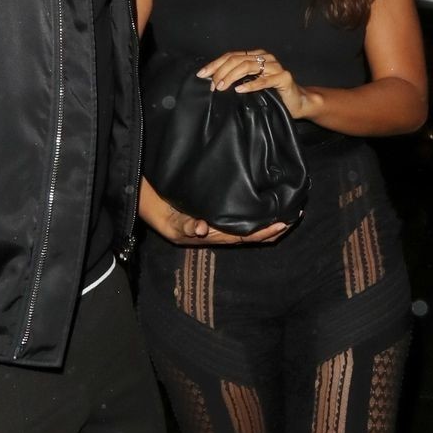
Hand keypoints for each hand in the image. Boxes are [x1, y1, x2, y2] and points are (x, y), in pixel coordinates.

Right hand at [139, 176, 287, 247]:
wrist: (138, 197)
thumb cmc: (152, 207)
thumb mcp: (165, 219)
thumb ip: (183, 225)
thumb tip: (202, 229)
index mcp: (205, 234)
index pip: (240, 235)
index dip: (261, 232)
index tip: (282, 224)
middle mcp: (212, 230)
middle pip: (246, 233)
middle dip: (270, 228)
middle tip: (294, 217)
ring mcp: (211, 222)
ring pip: (243, 226)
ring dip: (264, 222)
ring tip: (286, 214)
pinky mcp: (209, 210)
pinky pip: (234, 217)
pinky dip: (251, 214)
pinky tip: (263, 208)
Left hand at [197, 49, 315, 120]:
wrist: (297, 102)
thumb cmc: (273, 94)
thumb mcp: (252, 84)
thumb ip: (238, 78)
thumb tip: (213, 81)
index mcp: (256, 56)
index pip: (231, 56)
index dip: (215, 64)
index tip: (201, 75)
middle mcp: (265, 57)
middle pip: (237, 60)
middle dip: (221, 72)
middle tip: (212, 85)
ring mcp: (275, 66)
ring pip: (247, 66)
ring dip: (231, 77)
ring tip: (221, 87)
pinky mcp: (283, 77)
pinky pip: (264, 80)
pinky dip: (250, 85)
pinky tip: (239, 90)